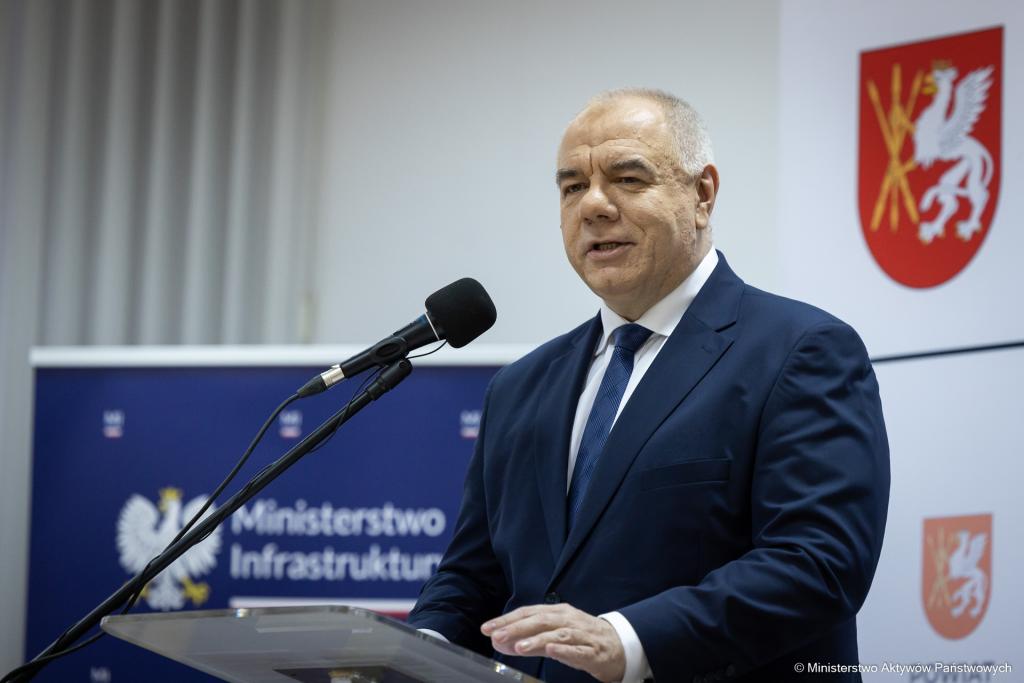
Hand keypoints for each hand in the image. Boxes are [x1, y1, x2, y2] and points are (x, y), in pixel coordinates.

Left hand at [481, 603, 625, 681]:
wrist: (619, 645)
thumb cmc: (583, 637)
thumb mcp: (555, 634)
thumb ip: (529, 638)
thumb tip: (501, 641)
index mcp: (558, 612)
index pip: (528, 612)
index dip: (507, 619)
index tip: (487, 628)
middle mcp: (568, 620)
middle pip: (540, 620)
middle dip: (516, 627)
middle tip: (496, 635)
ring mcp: (582, 635)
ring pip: (557, 634)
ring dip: (536, 639)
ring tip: (518, 646)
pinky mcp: (593, 651)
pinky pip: (577, 650)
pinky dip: (563, 649)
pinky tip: (551, 650)